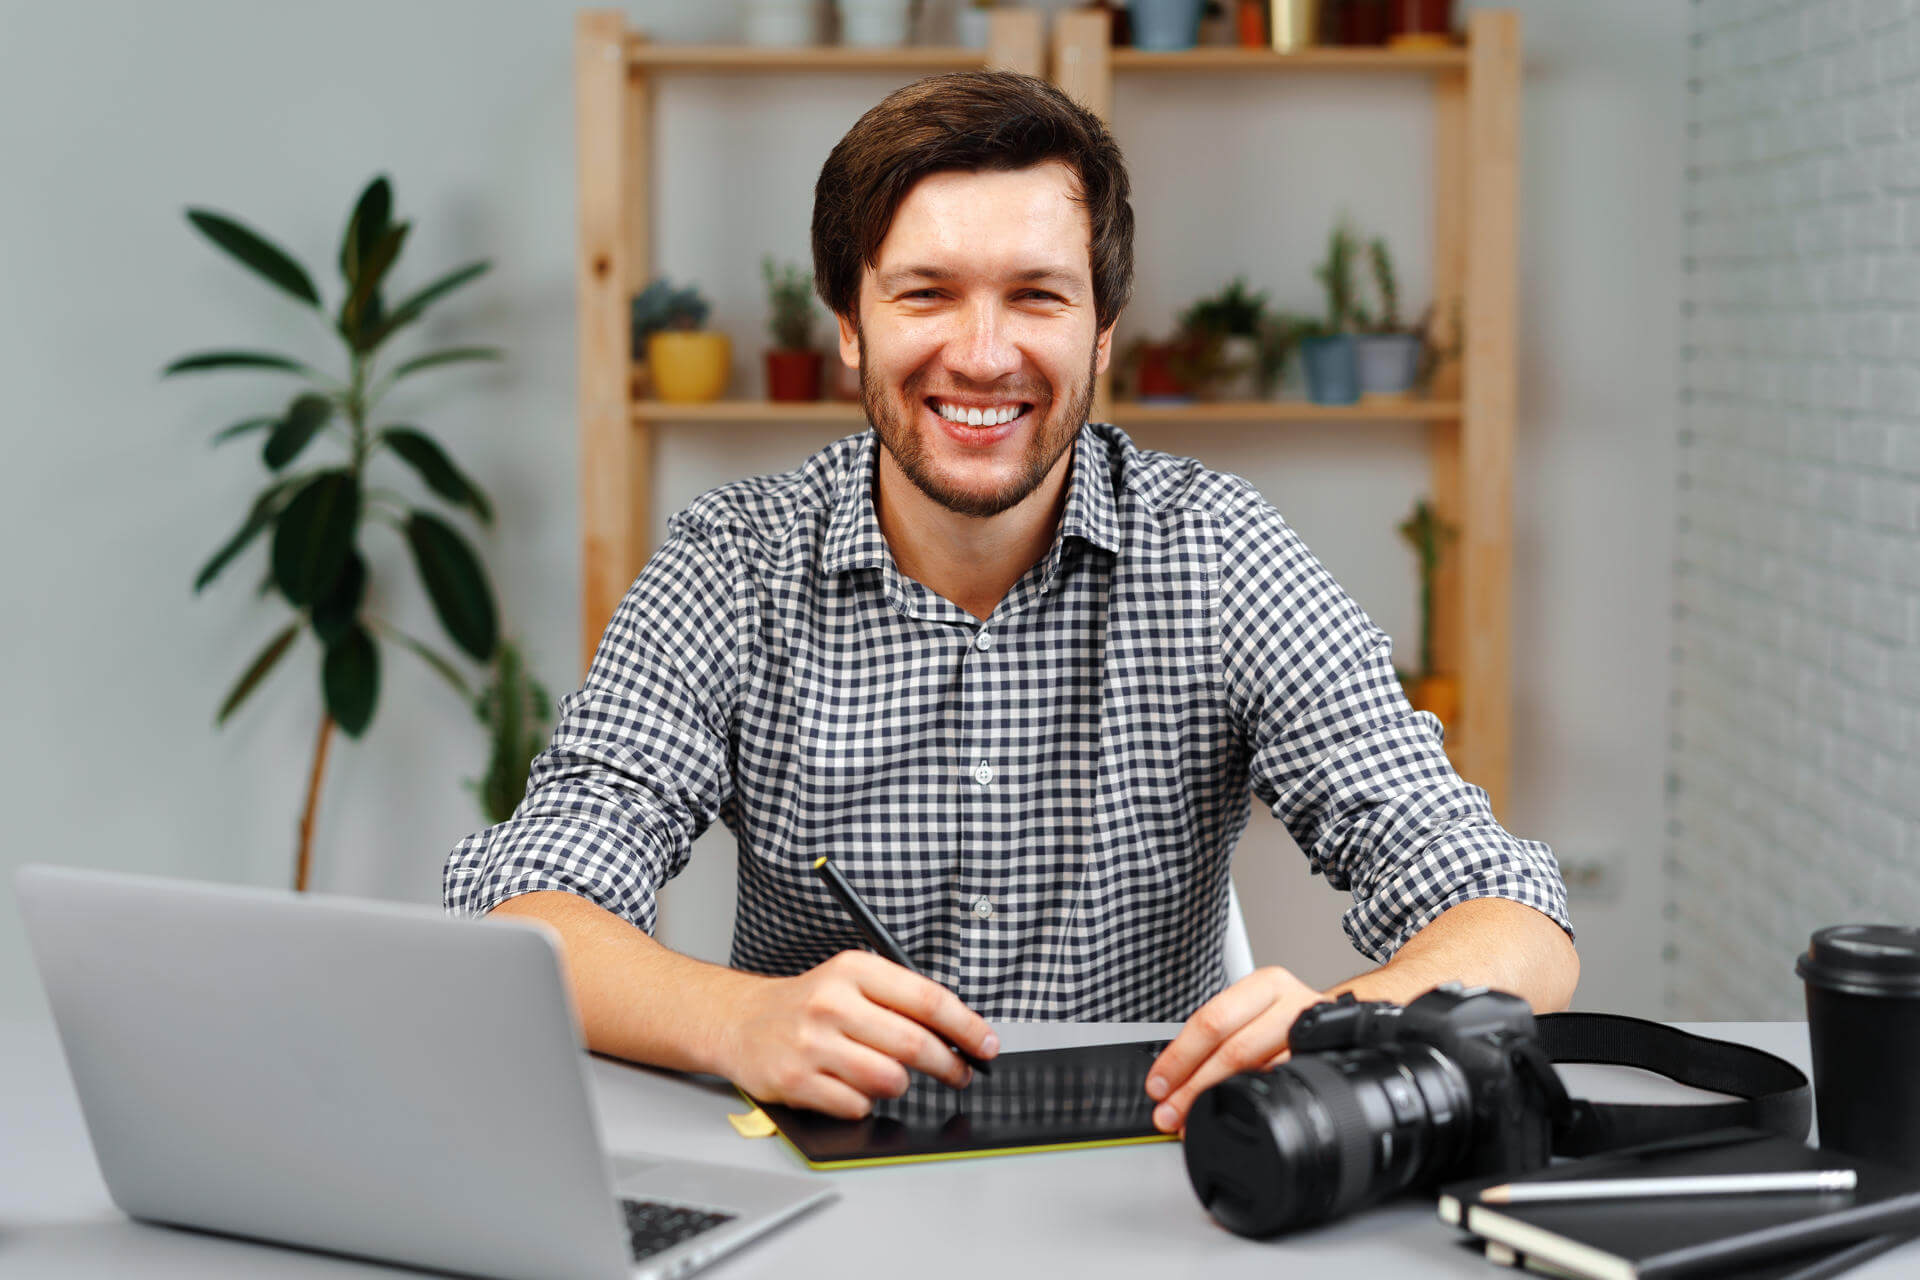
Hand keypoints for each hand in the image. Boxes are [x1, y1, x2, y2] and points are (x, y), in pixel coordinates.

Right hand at [720, 950, 998, 1118]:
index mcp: (854, 970)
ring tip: (888, 1075)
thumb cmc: (810, 1004)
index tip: (987, 1045)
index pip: (928, 999)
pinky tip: (850, 1086)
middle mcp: (831, 1002)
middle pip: (914, 1044)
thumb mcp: (854, 983)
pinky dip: (864, 1102)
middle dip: (949, 1066)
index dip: (967, 1027)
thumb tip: (963, 1034)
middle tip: (959, 1073)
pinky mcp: (796, 1080)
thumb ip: (903, 1002)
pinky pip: (857, 1105)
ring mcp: (811, 1043)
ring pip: (889, 1080)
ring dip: (899, 1085)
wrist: (742, 1021)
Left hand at [1145, 966, 1328, 1132]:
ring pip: (1259, 1070)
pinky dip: (1254, 1103)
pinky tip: (1237, 1112)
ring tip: (1193, 1119)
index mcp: (1265, 985)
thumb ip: (1215, 1039)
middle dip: (1195, 1087)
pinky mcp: (1328, 1062)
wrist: (1343, 1026)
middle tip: (1171, 1113)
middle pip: (1234, 1048)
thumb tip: (1169, 1081)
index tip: (1158, 1086)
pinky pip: (1285, 1086)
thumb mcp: (1252, 1015)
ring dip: (1220, 1098)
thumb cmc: (1286, 1021)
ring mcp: (1314, 1038)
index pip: (1211, 1020)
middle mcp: (1292, 1004)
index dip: (1180, 1057)